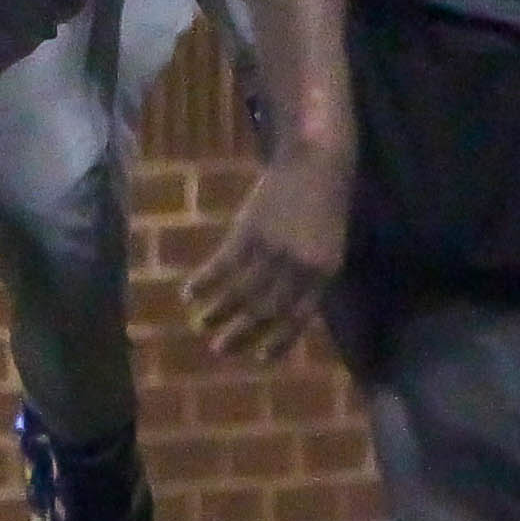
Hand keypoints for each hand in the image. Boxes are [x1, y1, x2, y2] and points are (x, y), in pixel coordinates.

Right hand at [184, 145, 352, 364]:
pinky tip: (189, 291)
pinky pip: (223, 264)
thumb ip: (310, 274)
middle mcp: (298, 269)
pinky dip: (205, 281)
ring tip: (200, 324)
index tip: (259, 359)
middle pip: (266, 310)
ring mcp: (272, 250)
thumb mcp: (329, 243)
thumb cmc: (326, 201)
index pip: (298, 318)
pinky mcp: (250, 231)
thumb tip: (284, 305)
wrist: (316, 162)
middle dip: (241, 333)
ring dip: (218, 311)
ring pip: (242, 291)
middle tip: (219, 350)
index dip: (278, 341)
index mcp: (324, 274)